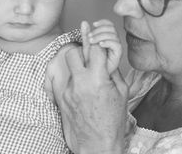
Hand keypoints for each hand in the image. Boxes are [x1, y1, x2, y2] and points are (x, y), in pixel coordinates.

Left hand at [50, 21, 127, 153]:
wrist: (97, 144)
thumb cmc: (113, 120)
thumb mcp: (121, 92)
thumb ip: (112, 69)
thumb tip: (106, 53)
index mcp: (98, 79)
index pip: (95, 47)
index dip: (97, 40)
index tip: (97, 37)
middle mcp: (80, 82)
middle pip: (74, 51)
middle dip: (82, 50)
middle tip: (89, 56)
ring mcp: (67, 90)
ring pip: (65, 63)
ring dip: (74, 63)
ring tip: (83, 71)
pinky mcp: (60, 97)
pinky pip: (61, 78)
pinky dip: (69, 77)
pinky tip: (78, 84)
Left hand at [84, 19, 121, 72]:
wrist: (95, 74)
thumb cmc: (92, 61)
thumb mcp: (87, 46)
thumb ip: (86, 35)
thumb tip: (84, 22)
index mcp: (108, 37)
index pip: (110, 25)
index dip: (103, 22)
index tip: (94, 24)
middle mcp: (114, 41)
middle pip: (111, 28)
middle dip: (99, 30)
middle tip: (90, 37)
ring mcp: (116, 48)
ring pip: (113, 35)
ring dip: (100, 36)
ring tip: (92, 41)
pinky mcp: (118, 55)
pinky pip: (116, 45)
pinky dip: (107, 42)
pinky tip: (100, 45)